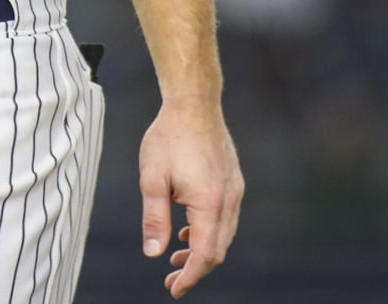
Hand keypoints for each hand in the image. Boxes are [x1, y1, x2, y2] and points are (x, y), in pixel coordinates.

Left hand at [139, 101, 242, 297]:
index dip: (190, 277)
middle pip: (217, 250)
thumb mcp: (152, 178)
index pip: (204, 255)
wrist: (193, 102)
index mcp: (209, 204)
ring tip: (177, 254)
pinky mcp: (233, 180)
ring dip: (203, 249)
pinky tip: (188, 228)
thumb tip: (153, 253)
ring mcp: (235, 190)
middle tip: (172, 277)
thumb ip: (154, 218)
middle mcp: (229, 201)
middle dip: (195, 268)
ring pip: (223, 234)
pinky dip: (209, 230)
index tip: (173, 289)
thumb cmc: (169, 136)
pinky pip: (226, 216)